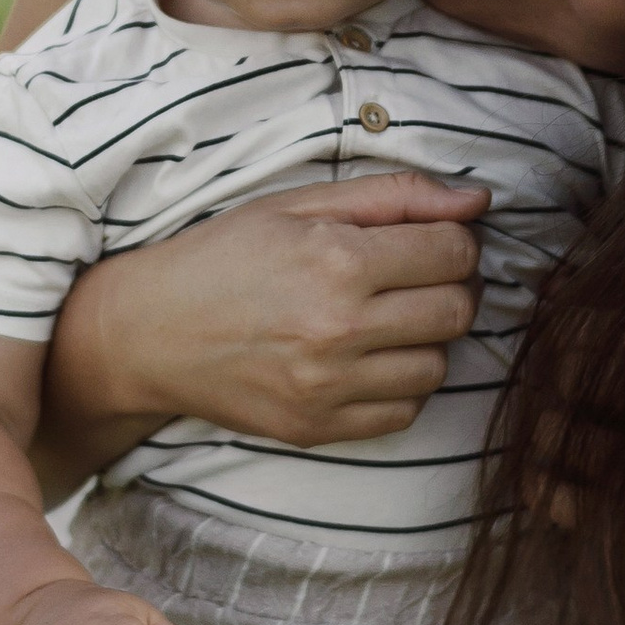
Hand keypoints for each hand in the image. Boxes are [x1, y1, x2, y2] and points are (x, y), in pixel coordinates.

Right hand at [41, 174, 487, 469]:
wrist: (147, 332)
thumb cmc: (222, 256)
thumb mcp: (297, 205)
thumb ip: (392, 196)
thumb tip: (477, 200)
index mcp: (336, 260)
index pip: (454, 251)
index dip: (452, 239)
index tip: (427, 239)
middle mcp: (339, 328)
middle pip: (457, 310)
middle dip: (449, 286)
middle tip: (413, 276)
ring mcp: (329, 387)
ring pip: (439, 366)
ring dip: (426, 339)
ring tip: (384, 318)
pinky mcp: (318, 428)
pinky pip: (404, 412)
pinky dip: (399, 385)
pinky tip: (365, 358)